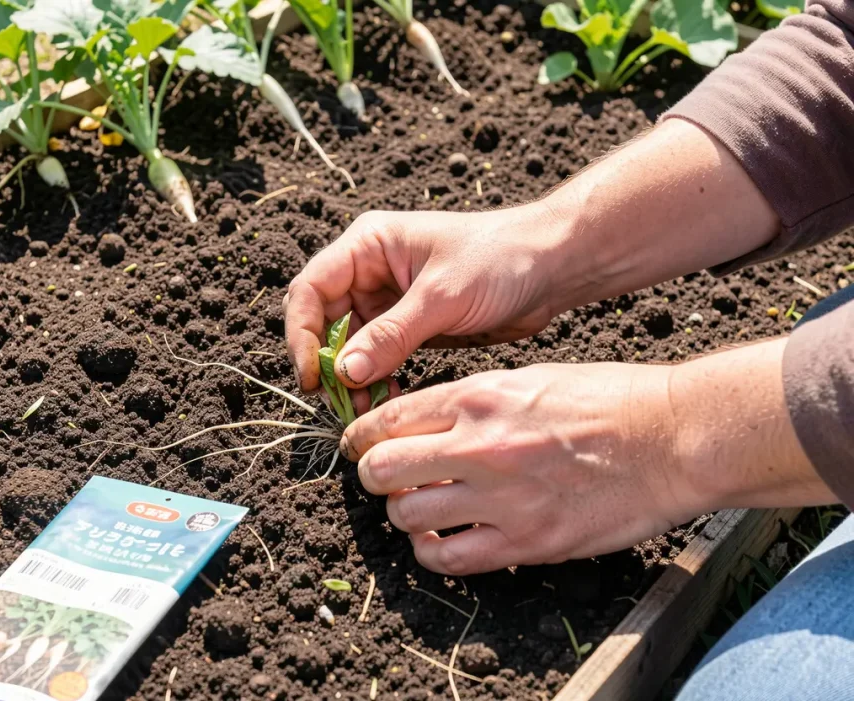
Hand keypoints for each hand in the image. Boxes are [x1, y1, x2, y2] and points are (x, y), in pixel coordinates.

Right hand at [283, 206, 576, 392]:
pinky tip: (384, 401)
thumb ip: (391, 335)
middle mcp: (369, 270)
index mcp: (368, 245)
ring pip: (348, 345)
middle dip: (327, 363)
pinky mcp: (408, 326)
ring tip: (363, 410)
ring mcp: (387, 300)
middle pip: (323, 321)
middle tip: (338, 402)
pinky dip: (375, 381)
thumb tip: (344, 371)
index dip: (302, 334)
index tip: (313, 375)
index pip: (310, 289)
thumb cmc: (500, 260)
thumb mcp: (442, 297)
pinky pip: (377, 357)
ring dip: (350, 378)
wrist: (551, 266)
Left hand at [341, 339, 834, 574]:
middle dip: (372, 477)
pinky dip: (433, 553)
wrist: (672, 438)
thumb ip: (471, 401)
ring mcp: (501, 498)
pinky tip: (443, 541)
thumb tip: (425, 423)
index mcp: (478, 397)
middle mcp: (480, 446)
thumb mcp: (529, 377)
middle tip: (384, 480)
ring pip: (407, 518)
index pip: (387, 420)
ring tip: (420, 510)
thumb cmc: (609, 400)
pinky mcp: (527, 542)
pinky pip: (449, 559)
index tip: (357, 448)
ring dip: (404, 516)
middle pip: (381, 471)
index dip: (359, 438)